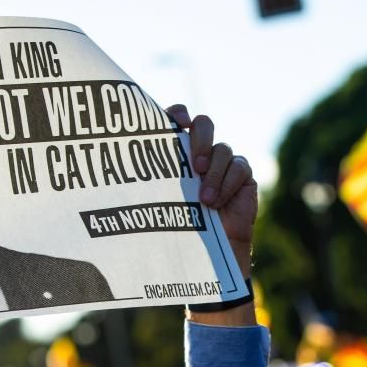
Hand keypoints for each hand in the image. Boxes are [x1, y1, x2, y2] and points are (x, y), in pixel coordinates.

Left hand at [168, 105, 256, 278]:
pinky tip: (217, 202)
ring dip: (214, 173)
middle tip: (195, 166)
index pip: (179, 118)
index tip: (177, 122)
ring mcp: (223, 162)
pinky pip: (239, 167)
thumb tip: (123, 159)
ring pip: (222, 149)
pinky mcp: (243, 175)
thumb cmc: (175, 226)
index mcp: (178, 151)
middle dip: (200, 139)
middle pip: (204, 124)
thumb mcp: (160, 199)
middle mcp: (201, 151)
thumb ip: (152, 177)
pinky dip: (228, 183)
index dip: (178, 113)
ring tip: (204, 199)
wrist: (204, 253)